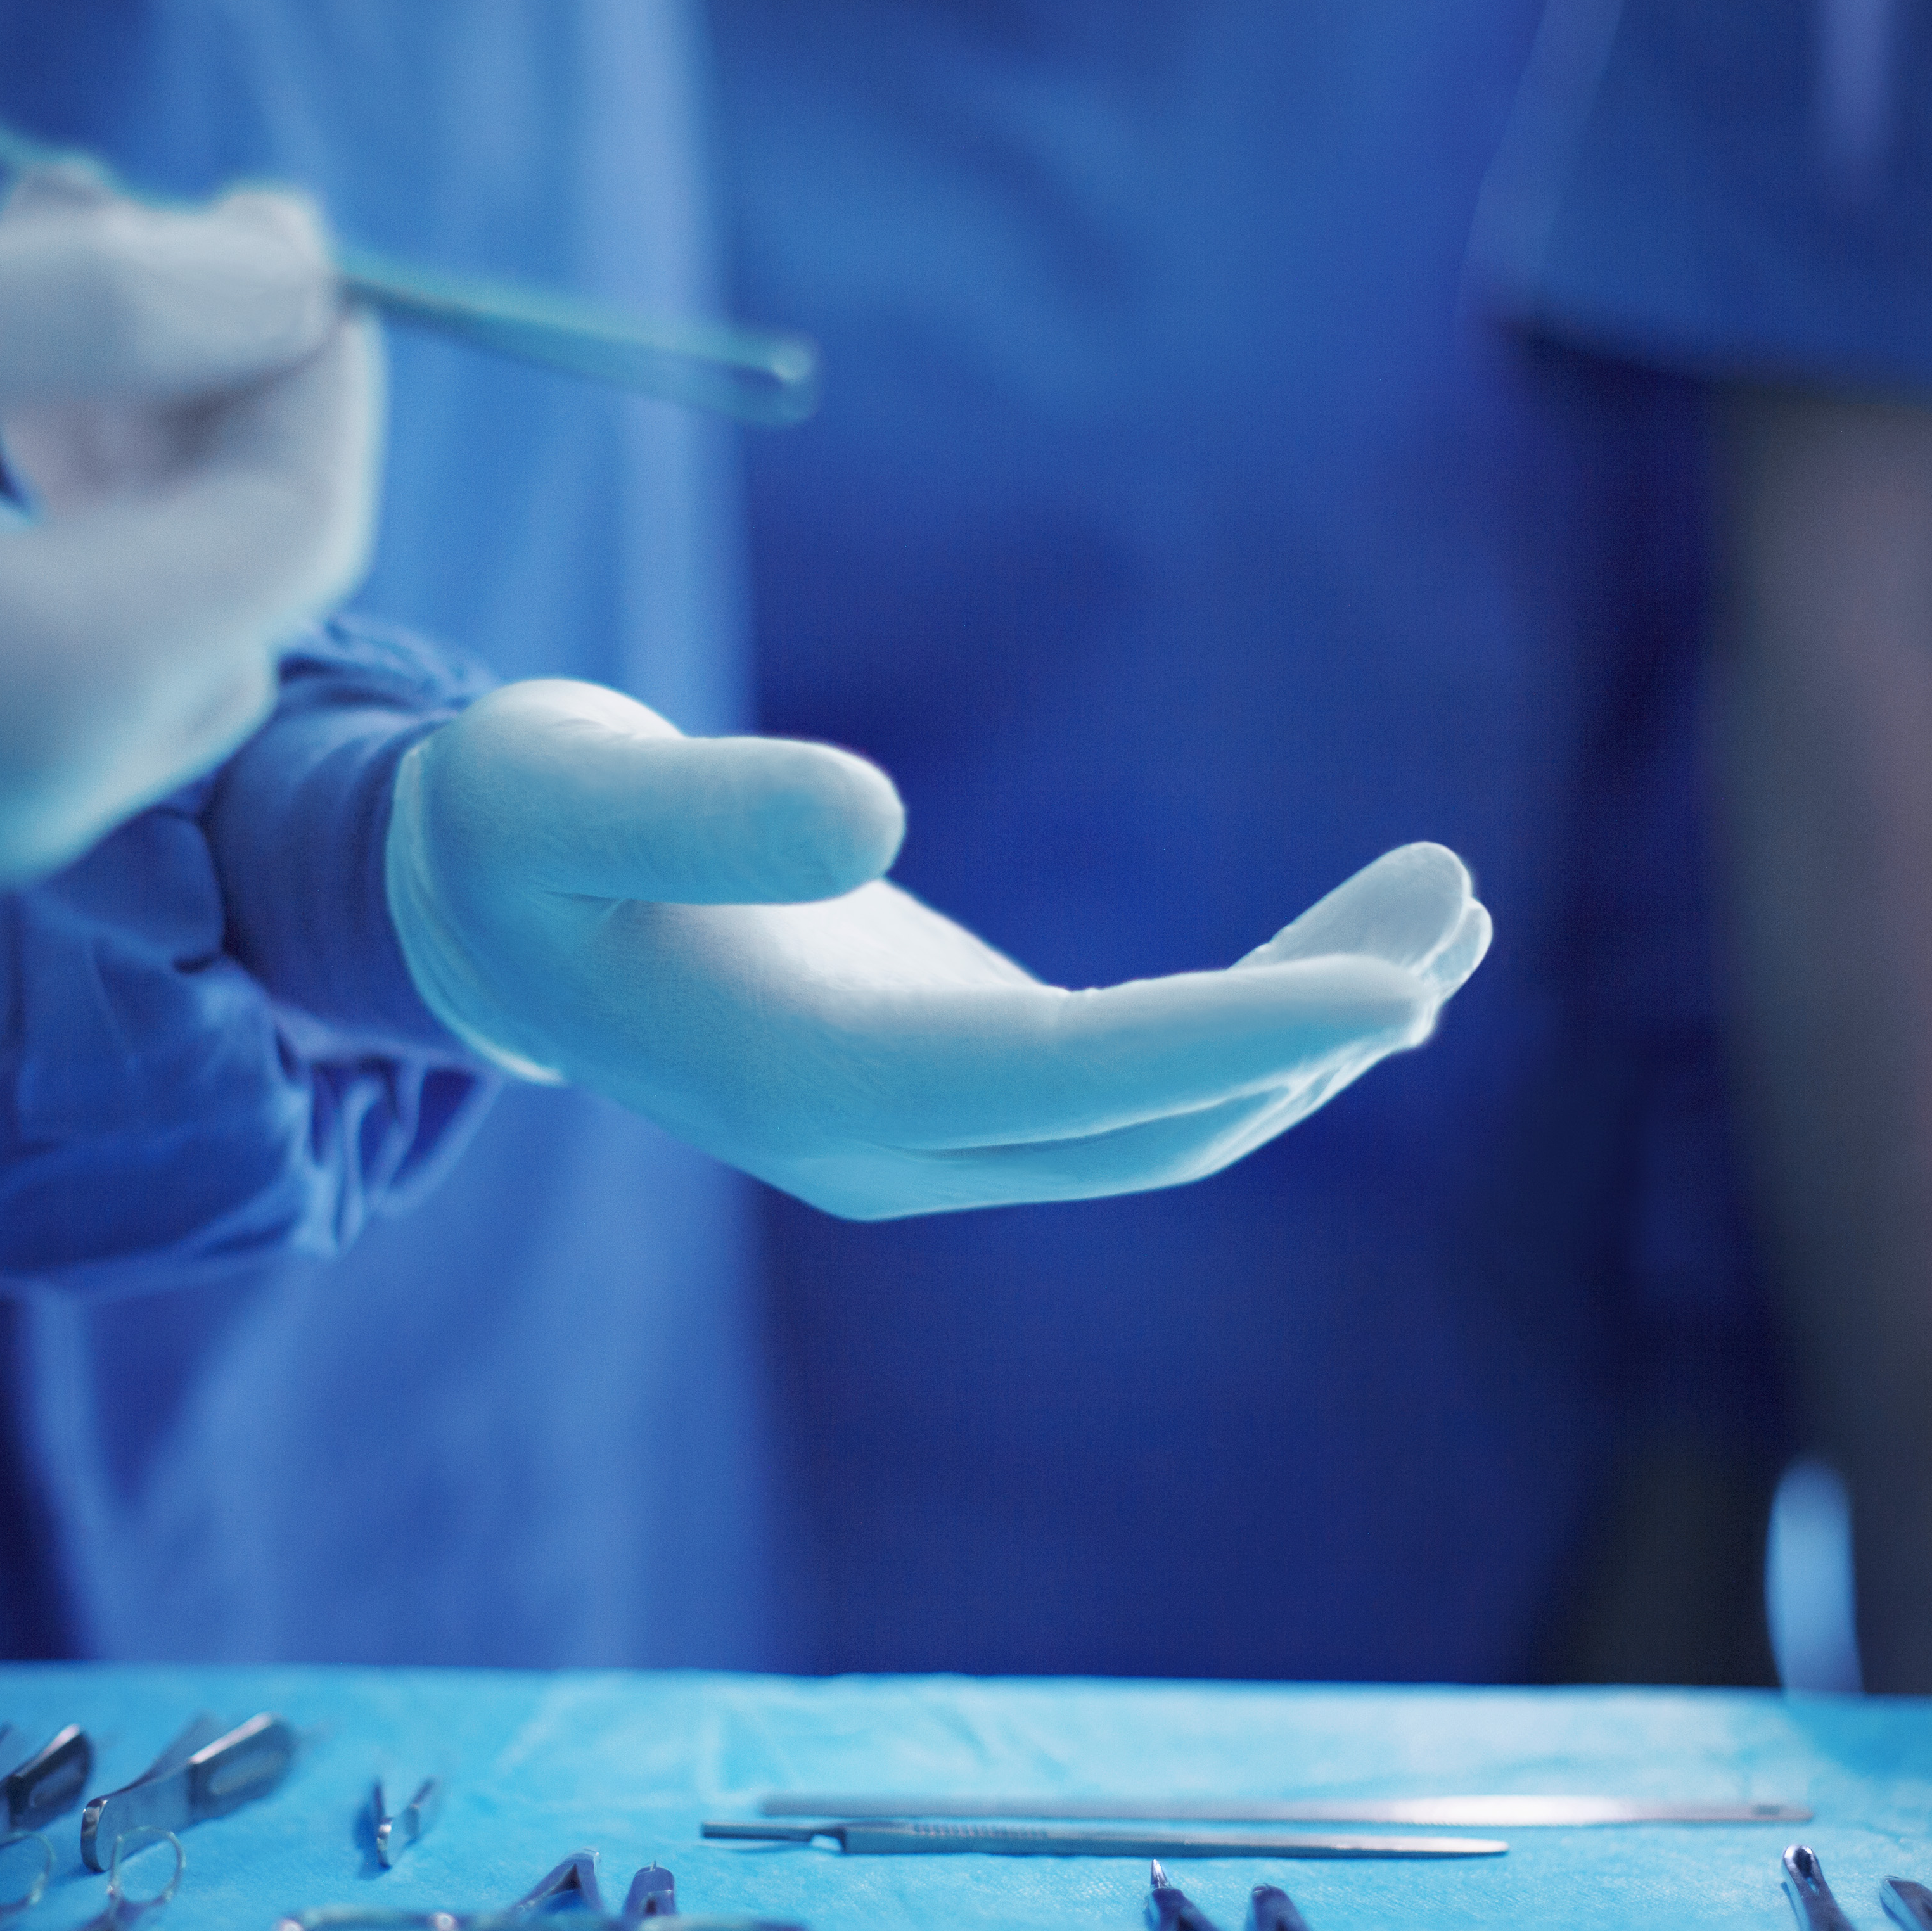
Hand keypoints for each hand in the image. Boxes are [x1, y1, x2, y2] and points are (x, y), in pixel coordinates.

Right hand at [0, 188, 376, 890]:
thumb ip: (106, 303)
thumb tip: (287, 281)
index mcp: (72, 685)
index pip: (303, 521)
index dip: (316, 365)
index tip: (272, 228)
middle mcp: (54, 789)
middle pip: (242, 579)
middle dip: (215, 392)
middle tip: (132, 222)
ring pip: (146, 625)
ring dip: (130, 448)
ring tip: (39, 277)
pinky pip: (41, 669)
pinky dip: (50, 532)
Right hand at [384, 678, 1491, 1218]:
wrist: (472, 906)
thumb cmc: (508, 827)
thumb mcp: (561, 787)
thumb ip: (704, 805)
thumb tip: (880, 816)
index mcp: (803, 1084)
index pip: (1068, 1082)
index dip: (1238, 1040)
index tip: (1403, 992)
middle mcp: (879, 1143)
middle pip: (1147, 1129)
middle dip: (1313, 1032)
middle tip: (1459, 898)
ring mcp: (918, 1126)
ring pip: (1157, 1119)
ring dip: (1305, 1028)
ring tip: (1448, 900)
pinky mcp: (945, 1073)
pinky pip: (1127, 1079)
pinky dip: (1241, 1015)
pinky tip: (1344, 940)